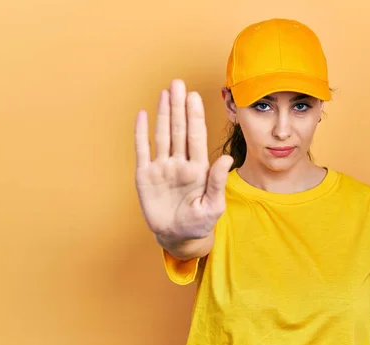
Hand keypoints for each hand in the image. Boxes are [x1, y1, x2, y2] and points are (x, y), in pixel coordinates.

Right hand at [134, 79, 233, 241]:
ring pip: (163, 135)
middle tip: (178, 83)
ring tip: (166, 92)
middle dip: (179, 106)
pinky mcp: (145, 175)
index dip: (195, 116)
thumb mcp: (213, 205)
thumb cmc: (199, 222)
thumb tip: (227, 159)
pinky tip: (143, 115)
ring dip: (164, 113)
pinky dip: (142, 133)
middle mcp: (180, 162)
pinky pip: (143, 150)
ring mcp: (162, 167)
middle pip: (179, 129)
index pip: (196, 137)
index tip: (195, 96)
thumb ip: (218, 181)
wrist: (177, 236)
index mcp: (199, 168)